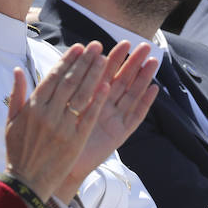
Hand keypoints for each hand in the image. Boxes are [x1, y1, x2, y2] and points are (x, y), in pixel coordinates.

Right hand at [4, 43, 112, 200]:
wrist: (26, 183)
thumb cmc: (18, 151)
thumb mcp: (11, 121)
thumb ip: (17, 94)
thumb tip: (17, 70)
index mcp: (32, 107)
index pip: (53, 77)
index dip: (67, 60)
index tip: (79, 47)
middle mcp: (48, 114)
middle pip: (70, 82)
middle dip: (84, 62)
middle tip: (96, 45)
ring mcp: (63, 127)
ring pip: (81, 95)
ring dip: (94, 75)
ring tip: (104, 58)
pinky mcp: (75, 141)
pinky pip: (88, 116)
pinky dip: (97, 101)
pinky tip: (106, 85)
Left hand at [55, 41, 158, 200]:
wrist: (55, 165)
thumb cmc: (54, 137)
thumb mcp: (58, 107)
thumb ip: (66, 86)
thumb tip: (68, 64)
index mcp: (89, 98)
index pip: (104, 74)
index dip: (114, 58)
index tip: (122, 42)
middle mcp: (104, 106)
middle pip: (122, 80)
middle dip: (133, 63)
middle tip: (144, 46)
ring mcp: (113, 119)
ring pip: (131, 95)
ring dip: (143, 78)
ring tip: (153, 62)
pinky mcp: (119, 134)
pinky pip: (135, 117)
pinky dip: (145, 103)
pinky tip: (154, 89)